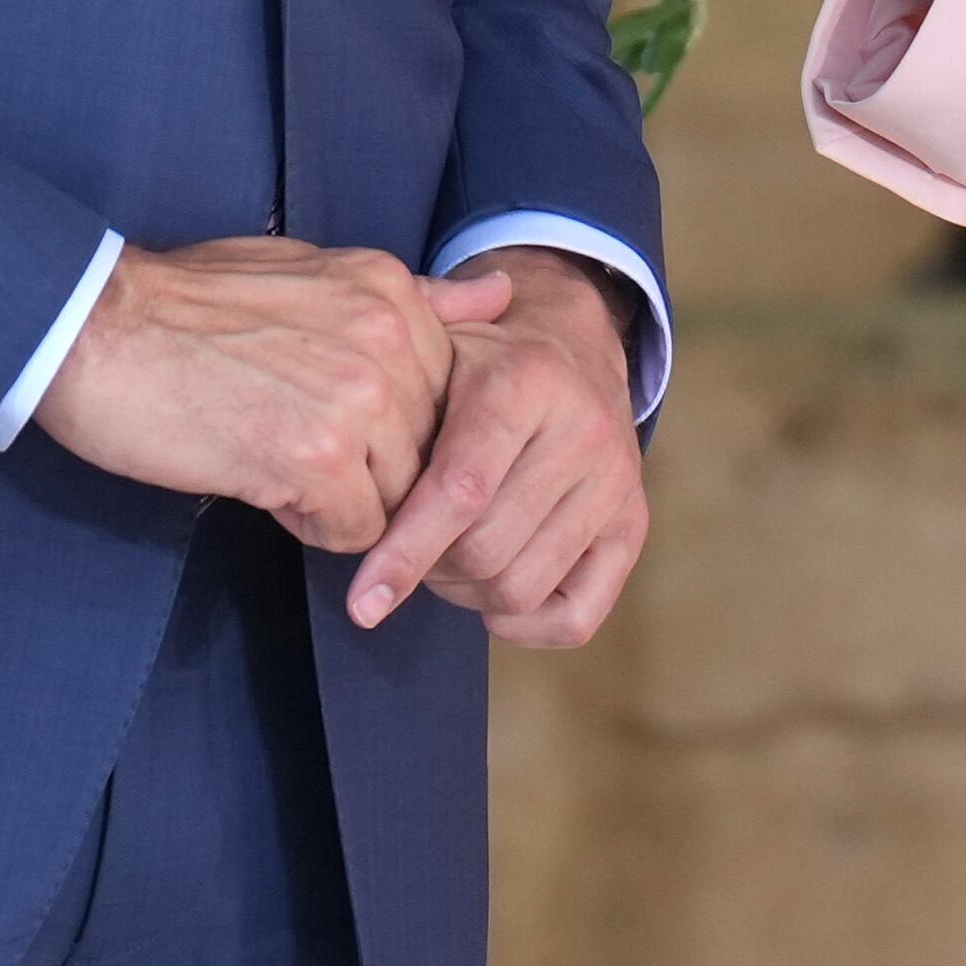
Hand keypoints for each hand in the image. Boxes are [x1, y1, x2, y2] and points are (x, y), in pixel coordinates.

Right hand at [29, 236, 512, 552]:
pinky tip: (258, 482)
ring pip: (399, 498)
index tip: (338, 427)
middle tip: (298, 451)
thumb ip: (411, 297)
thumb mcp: (310, 273)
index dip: (394, 427)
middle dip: (377, 470)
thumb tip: (502, 296)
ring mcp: (357, 398)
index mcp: (390, 290)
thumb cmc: (185, 306)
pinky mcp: (315, 458)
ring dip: (343, 501)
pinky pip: (355, 531)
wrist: (93, 328)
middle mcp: (389, 337)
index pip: (445, 394)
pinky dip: (311, 525)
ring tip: (272, 460)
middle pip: (429, 450)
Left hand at [349, 248, 651, 647]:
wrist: (572, 339)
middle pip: (486, 550)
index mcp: (526, 379)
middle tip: (404, 549)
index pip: (461, 489)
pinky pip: (575, 615)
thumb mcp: (433, 345)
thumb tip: (331, 464)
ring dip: (465, 593)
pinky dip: (523, 626)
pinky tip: (491, 593)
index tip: (362, 601)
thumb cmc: (478, 358)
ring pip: (520, 587)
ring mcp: (617, 479)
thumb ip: (386, 390)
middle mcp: (584, 427)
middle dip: (428, 568)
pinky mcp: (634, 522)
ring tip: (443, 559)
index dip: (405, 551)